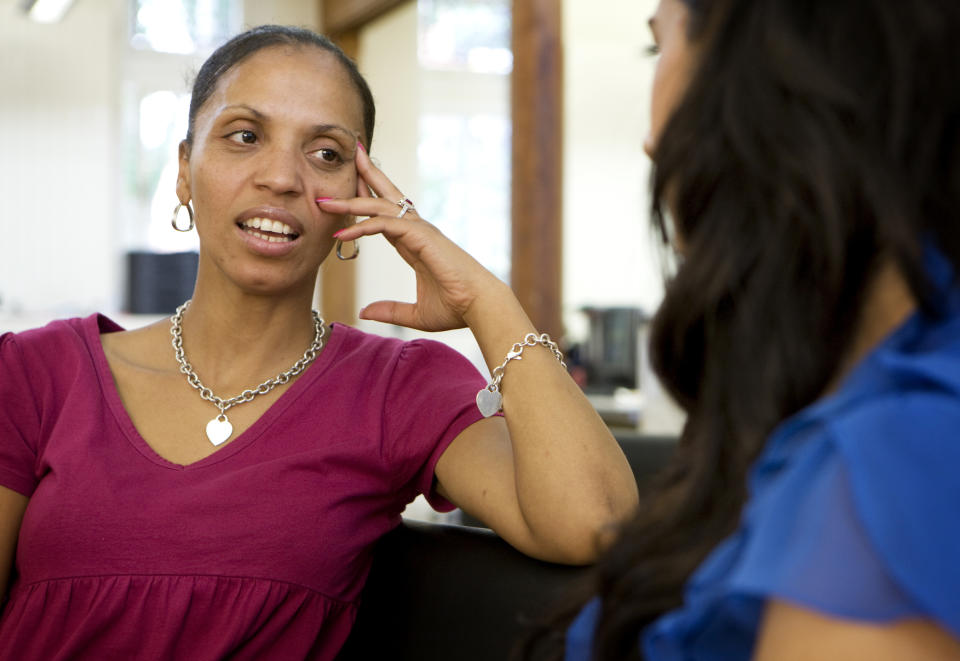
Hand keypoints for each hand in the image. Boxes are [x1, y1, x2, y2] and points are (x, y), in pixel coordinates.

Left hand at [319, 143, 508, 331]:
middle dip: (366, 174)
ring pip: (380, 207)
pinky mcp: (421, 236)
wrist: (479, 306)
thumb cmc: (456, 307)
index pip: (384, 215)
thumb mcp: (415, 313)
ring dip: (351, 201)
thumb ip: (390, 310)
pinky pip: (385, 225)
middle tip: (349, 153)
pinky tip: (343, 233)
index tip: (346, 190)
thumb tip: (365, 312)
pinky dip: (363, 226)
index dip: (366, 200)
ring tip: (326, 201)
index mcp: (415, 243)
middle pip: (386, 196)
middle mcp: (417, 230)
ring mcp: (420, 230)